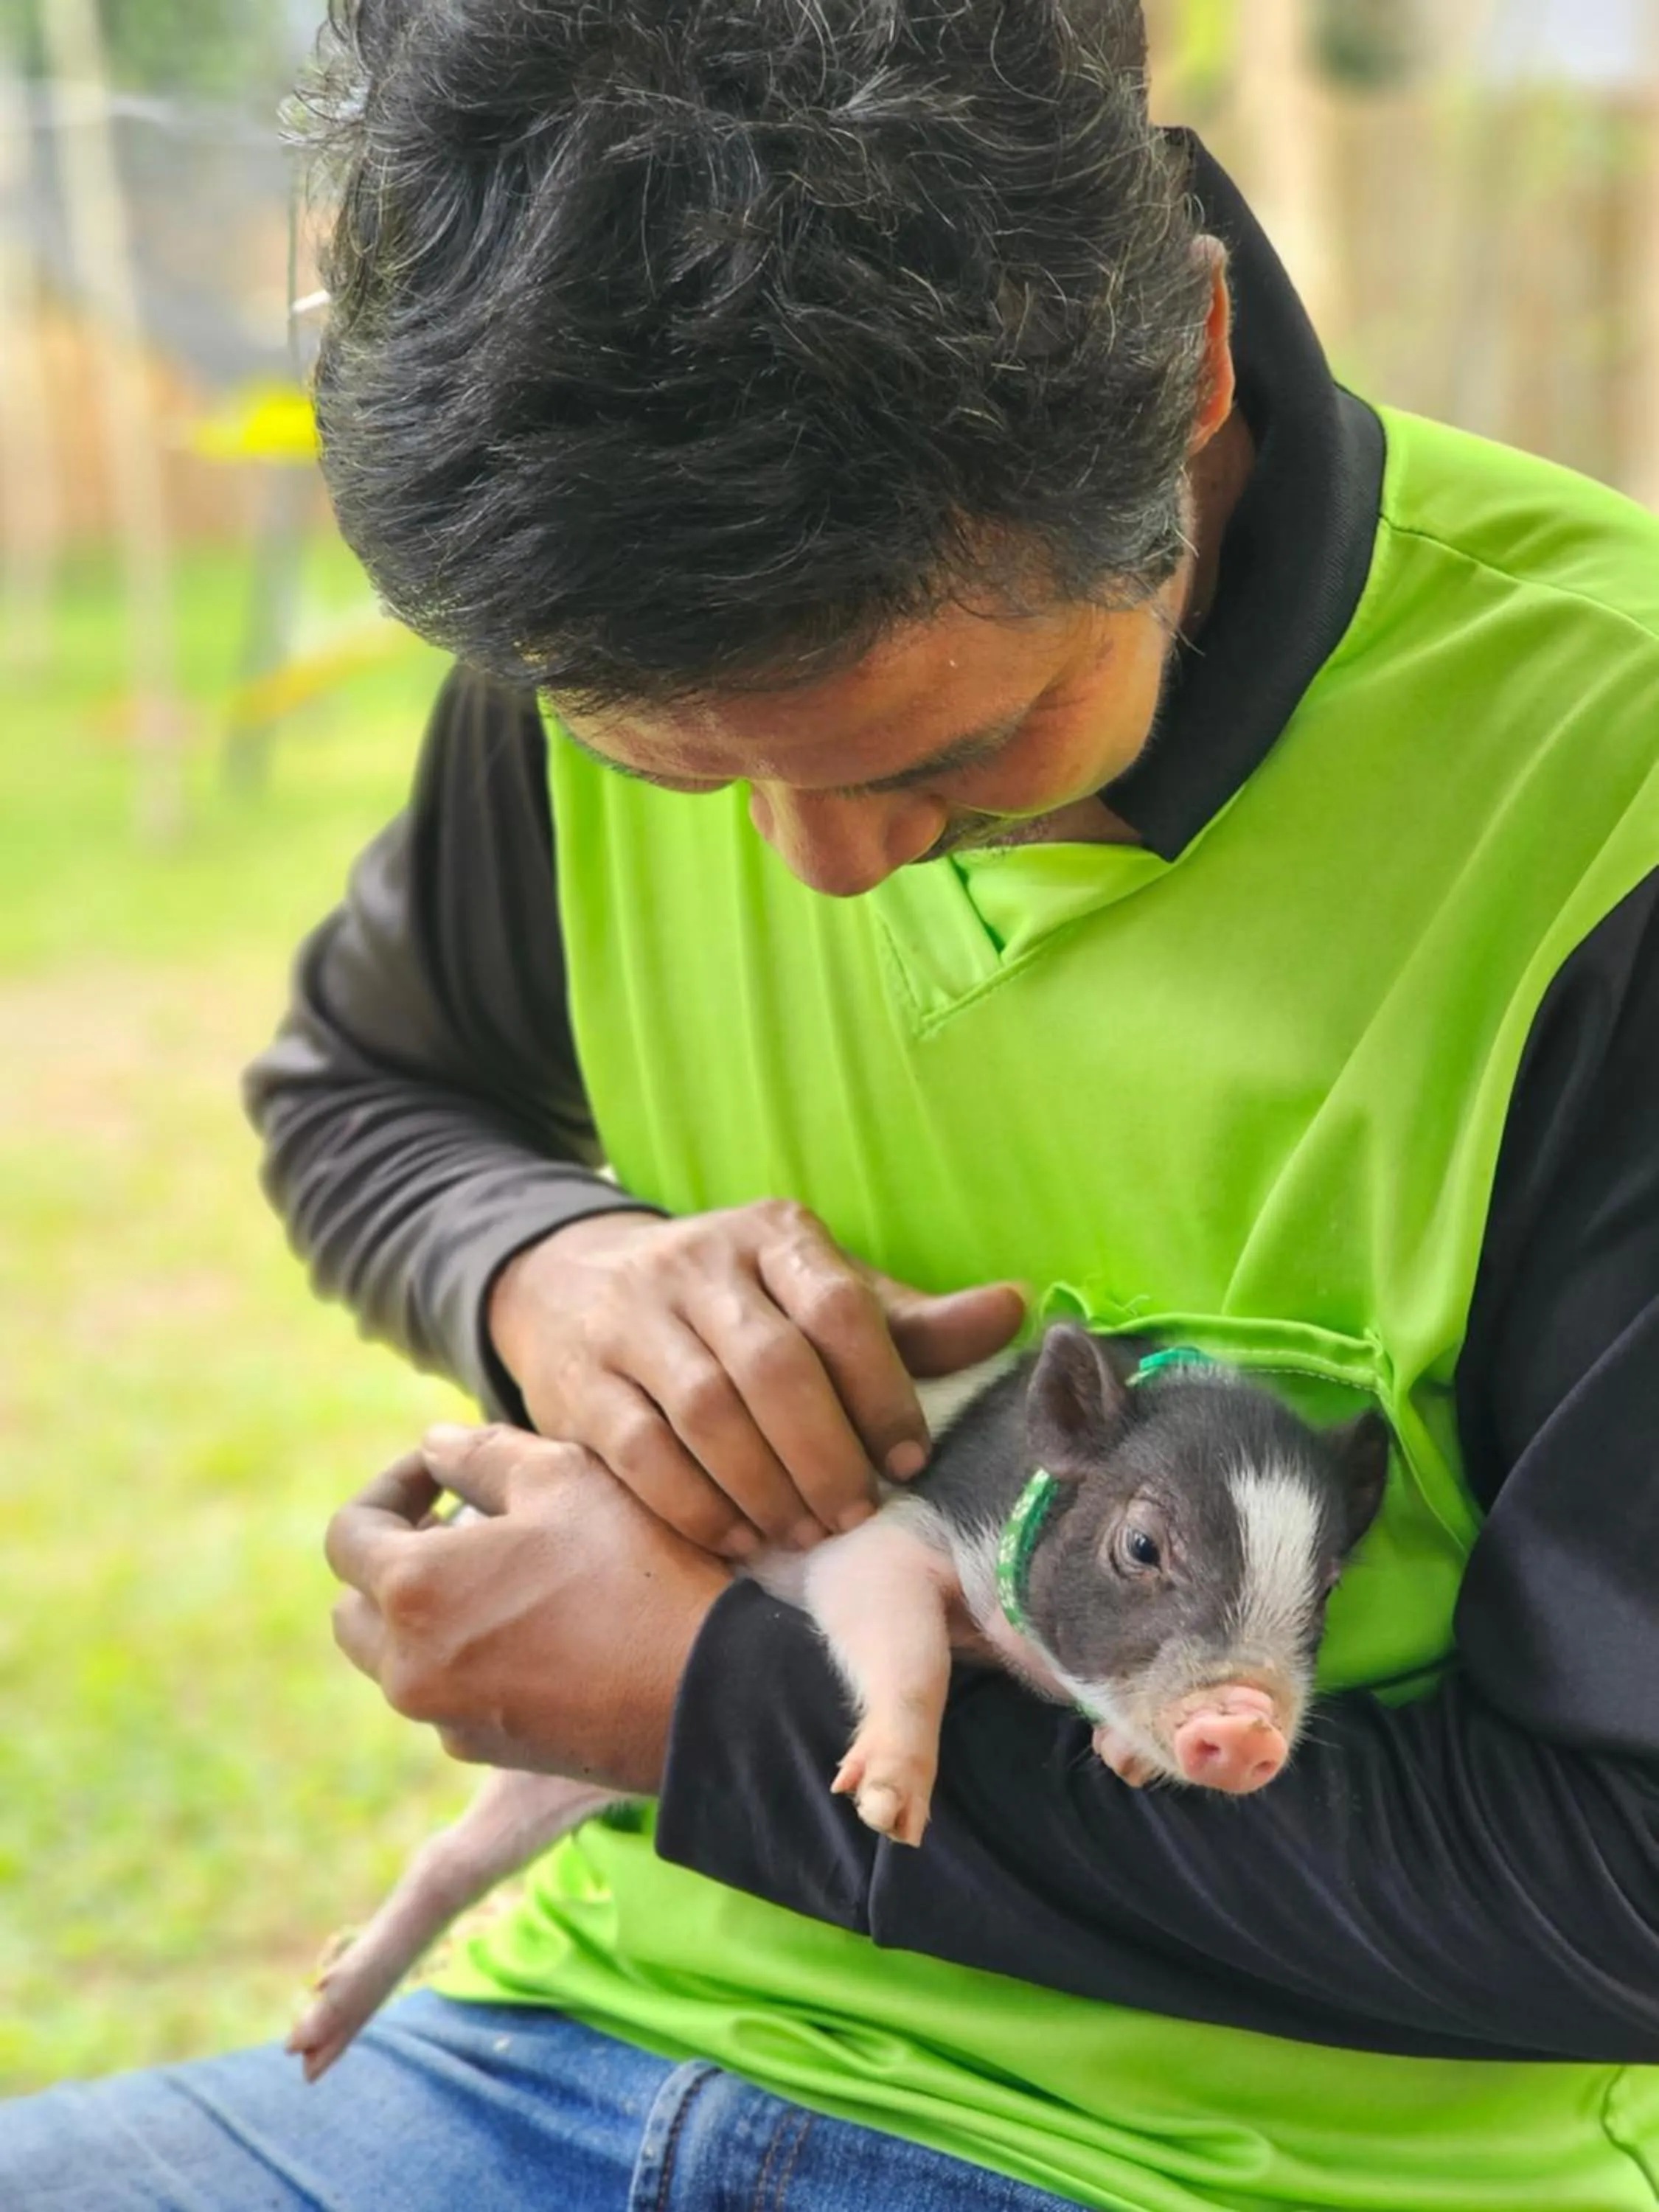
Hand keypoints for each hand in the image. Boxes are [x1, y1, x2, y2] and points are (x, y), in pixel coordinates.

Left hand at [325, 1424, 731, 1789]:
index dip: (391, 1486)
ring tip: (505, 1571)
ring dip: (428, 1609)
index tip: (443, 1471)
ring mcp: (445, 1718)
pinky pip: (447, 1693)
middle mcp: (408, 1667)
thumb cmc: (635, 1571)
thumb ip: (481, 1451)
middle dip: (393, 1557)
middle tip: (462, 1521)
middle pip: (355, 1606)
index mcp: (413, 1590)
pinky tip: (538, 1624)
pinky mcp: (489, 1749)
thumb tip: (435, 1446)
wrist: (705, 1692)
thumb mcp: (564, 1476)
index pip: (347, 1533)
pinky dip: (466, 1655)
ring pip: (397, 1655)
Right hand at [488, 1201, 1024, 1558]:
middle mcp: (698, 1264)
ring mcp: (631, 1319)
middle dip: (824, 1453)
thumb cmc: (736, 1306)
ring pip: (705, 1412)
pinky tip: (739, 1537)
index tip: (908, 1459)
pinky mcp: (583, 1383)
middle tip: (854, 1515)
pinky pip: (642, 1453)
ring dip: (766, 1487)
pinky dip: (697, 1506)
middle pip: (771, 1365)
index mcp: (774, 1235)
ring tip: (804, 1535)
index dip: (880, 1389)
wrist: (577, 1286)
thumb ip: (909, 1322)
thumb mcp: (818, 1294)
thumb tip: (1015, 1308)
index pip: (836, 1306)